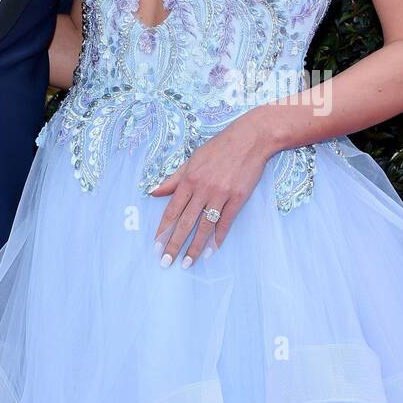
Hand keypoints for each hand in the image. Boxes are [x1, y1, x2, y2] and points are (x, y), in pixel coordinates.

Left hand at [147, 113, 272, 267]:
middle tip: (166, 262)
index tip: (156, 245)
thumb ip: (173, 179)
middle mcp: (203, 188)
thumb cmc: (218, 148)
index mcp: (189, 179)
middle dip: (174, 244)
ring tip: (187, 263)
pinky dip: (218, 238)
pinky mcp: (238, 198)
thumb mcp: (192, 159)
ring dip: (194, 247)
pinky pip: (226, 222)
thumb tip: (153, 192)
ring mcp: (221, 194)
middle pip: (185, 222)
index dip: (163, 229)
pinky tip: (211, 251)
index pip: (172, 210)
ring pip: (204, 226)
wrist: (249, 139)